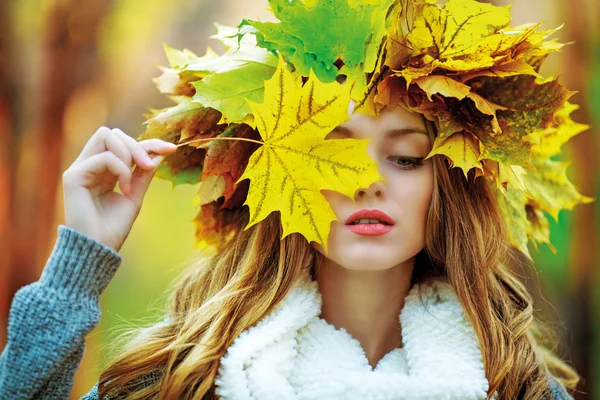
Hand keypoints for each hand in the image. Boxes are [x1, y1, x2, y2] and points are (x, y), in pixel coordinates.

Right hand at [62, 126, 177, 251]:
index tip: (171, 149)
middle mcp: (89, 165)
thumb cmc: (114, 227)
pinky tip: (124, 189)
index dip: (149, 143)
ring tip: (136, 176)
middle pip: (113, 133)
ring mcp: (80, 168)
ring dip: (128, 152)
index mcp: (102, 169)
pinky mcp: (73, 176)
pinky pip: (104, 157)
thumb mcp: (136, 194)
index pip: (124, 143)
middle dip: (138, 145)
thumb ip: (144, 172)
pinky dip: (121, 170)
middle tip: (150, 167)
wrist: (99, 248)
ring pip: (106, 136)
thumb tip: (161, 151)